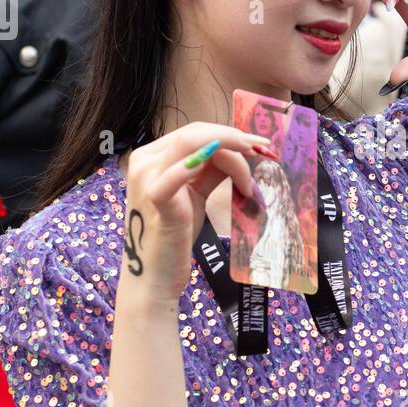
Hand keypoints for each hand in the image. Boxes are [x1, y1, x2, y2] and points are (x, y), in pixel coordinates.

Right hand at [119, 125, 271, 306]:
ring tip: (252, 169)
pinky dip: (207, 163)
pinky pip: (180, 173)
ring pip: (193, 144)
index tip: (259, 144)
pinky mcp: (156, 198)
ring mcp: (146, 177)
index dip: (229, 133)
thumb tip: (239, 151)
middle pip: (195, 133)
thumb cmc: (176, 233)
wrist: (155, 274)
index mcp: (151, 156)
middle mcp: (144, 160)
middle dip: (235, 138)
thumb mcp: (196, 193)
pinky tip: (236, 175)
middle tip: (264, 150)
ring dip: (232, 153)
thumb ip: (212, 169)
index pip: (195, 132)